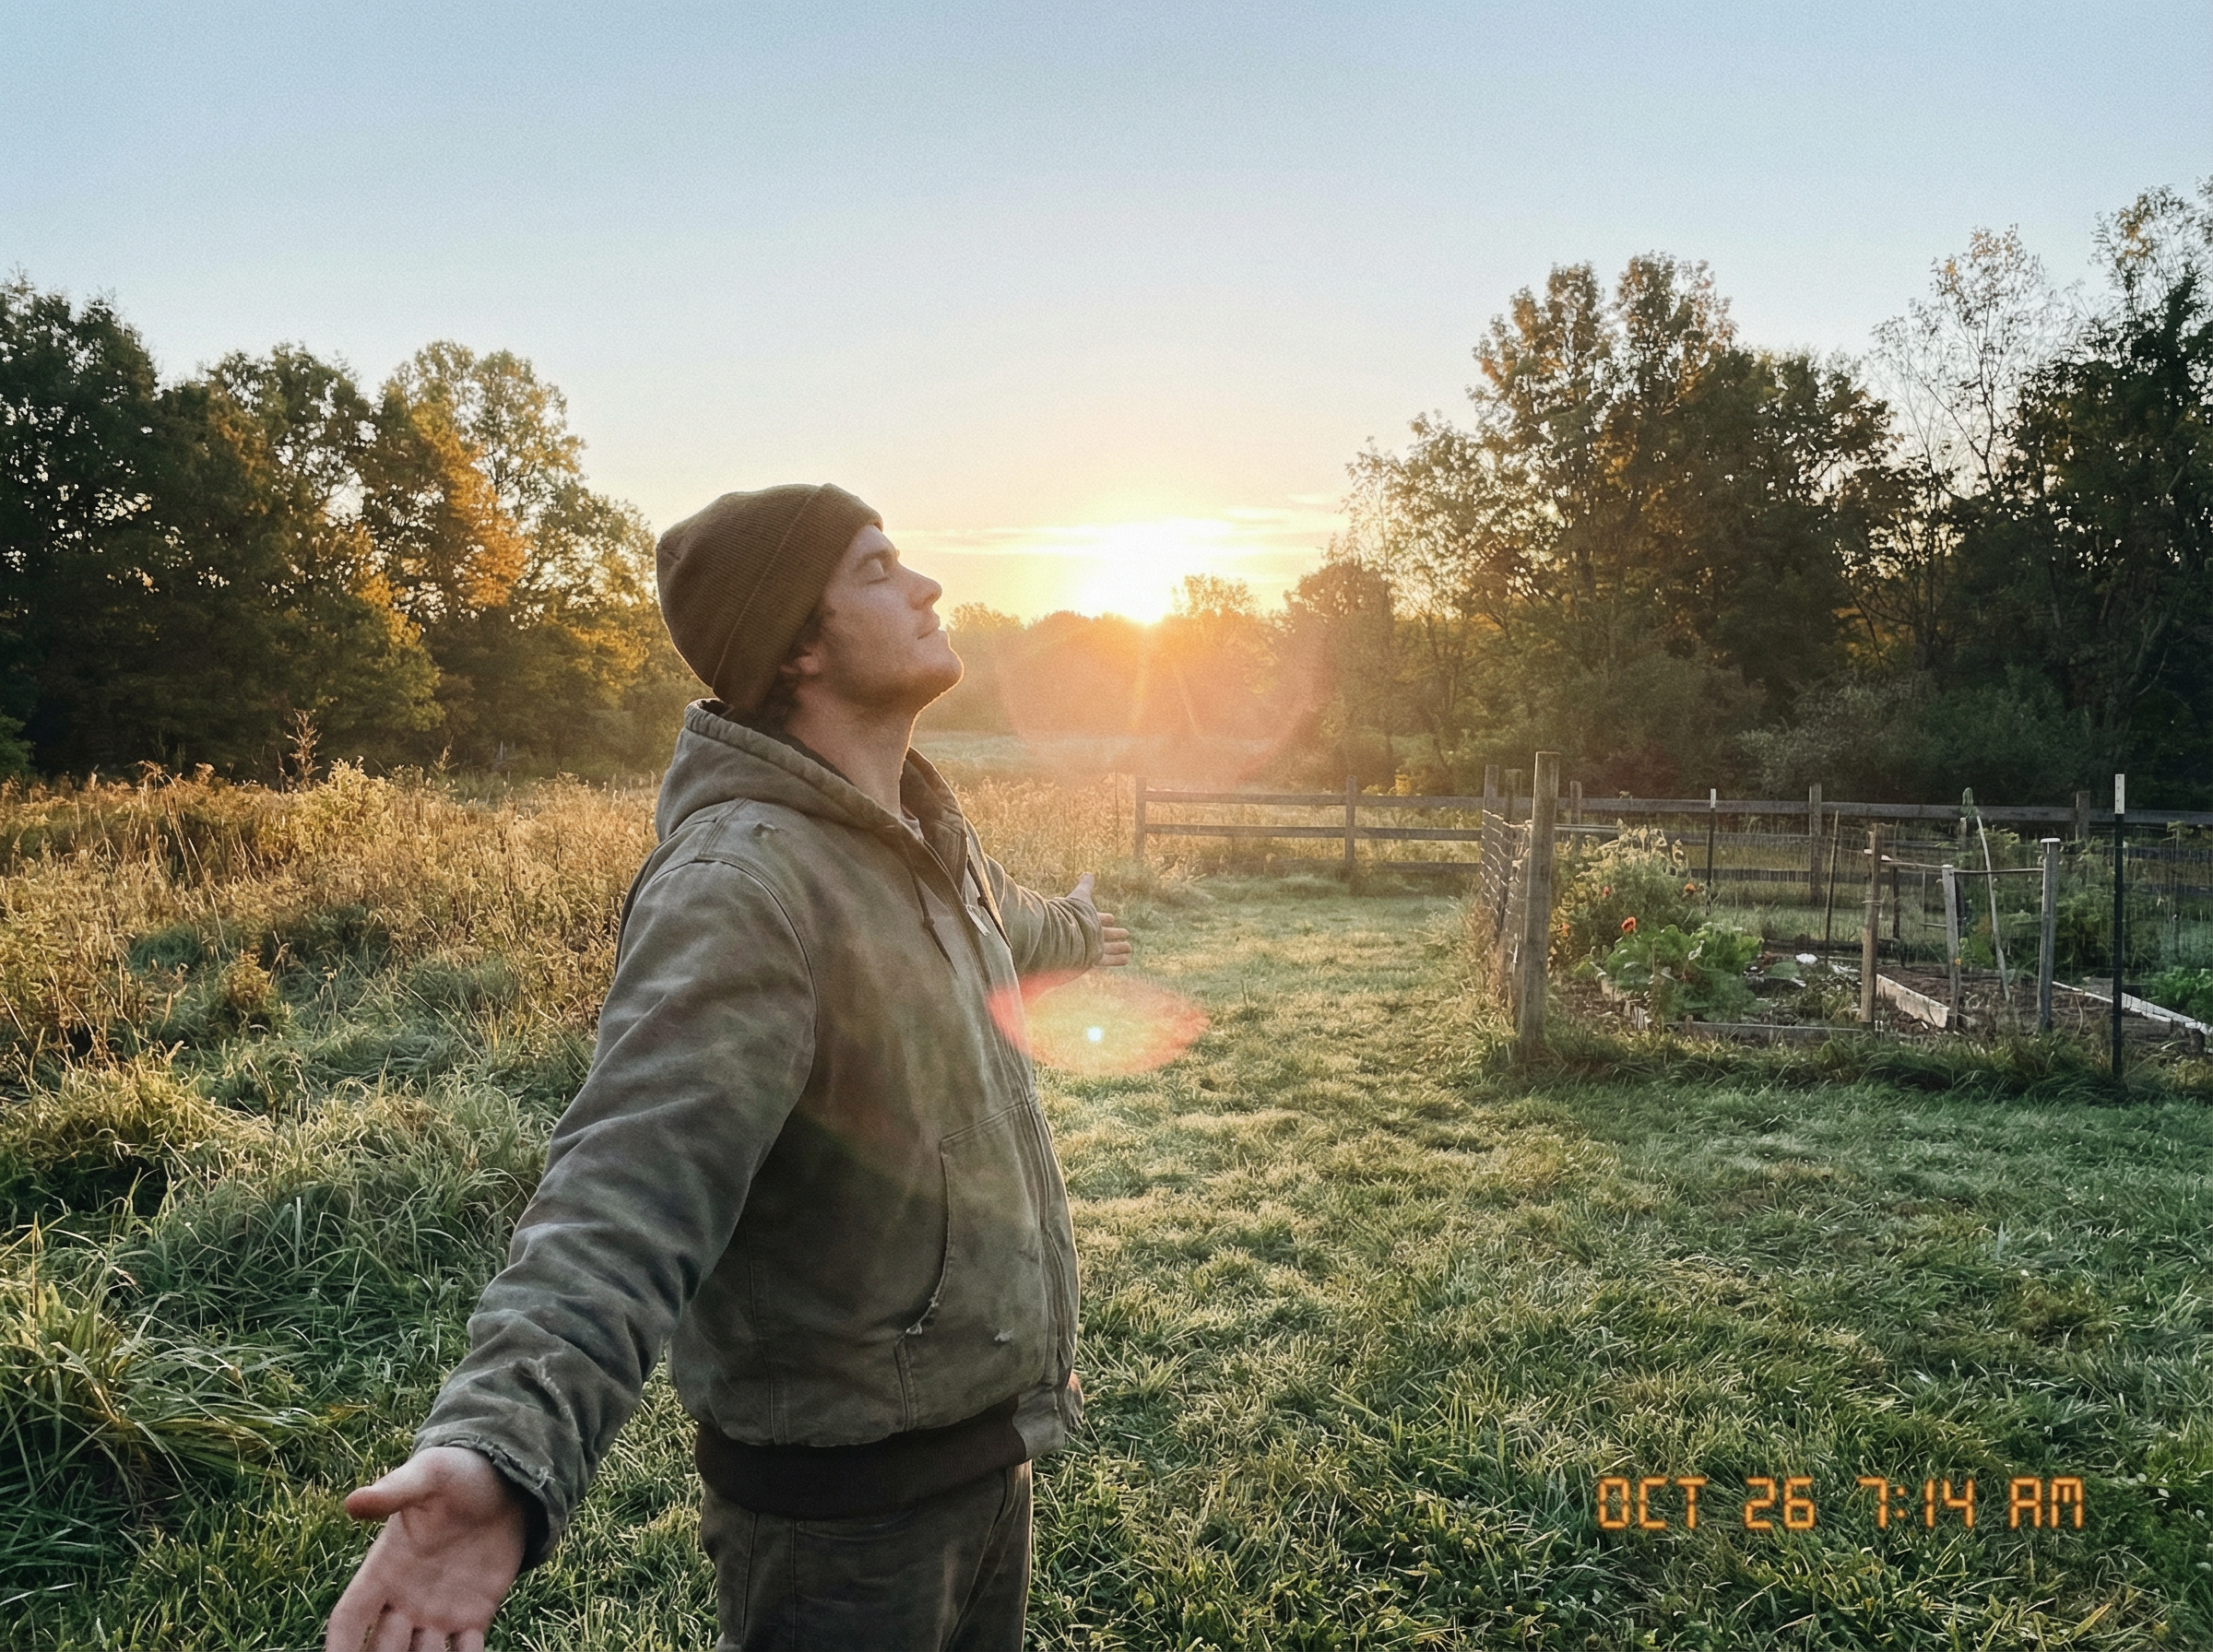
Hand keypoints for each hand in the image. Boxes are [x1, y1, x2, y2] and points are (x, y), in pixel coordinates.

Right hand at [326, 1446, 526, 1651]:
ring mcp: (439, 1610)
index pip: (350, 1617)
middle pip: (380, 1649)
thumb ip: (395, 1491)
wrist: (508, 1478)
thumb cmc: (459, 1472)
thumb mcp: (429, 1475)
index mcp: (384, 1568)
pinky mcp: (475, 1614)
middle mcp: (405, 1598)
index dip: (340, 1645)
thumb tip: (354, 1502)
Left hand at [1067, 872, 1132, 967]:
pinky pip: (1107, 960)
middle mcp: (1088, 934)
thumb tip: (1088, 873)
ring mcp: (1090, 947)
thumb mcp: (1081, 897)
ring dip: (1118, 948)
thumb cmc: (1072, 913)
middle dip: (1114, 934)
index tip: (1112, 919)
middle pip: (1104, 934)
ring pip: (1108, 948)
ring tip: (1128, 948)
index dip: (1105, 918)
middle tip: (1125, 934)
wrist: (1063, 934)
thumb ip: (1085, 886)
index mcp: (1085, 919)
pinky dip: (1117, 959)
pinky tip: (1126, 959)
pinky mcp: (1092, 958)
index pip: (1098, 918)